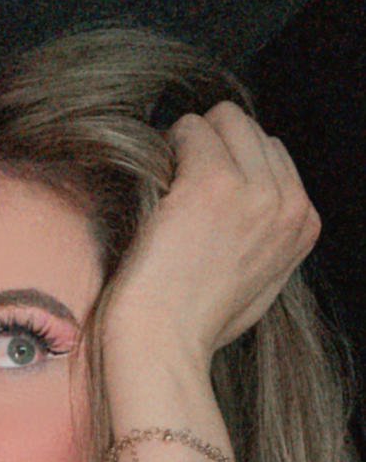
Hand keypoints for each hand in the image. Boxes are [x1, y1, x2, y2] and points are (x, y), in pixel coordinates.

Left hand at [99, 102, 320, 373]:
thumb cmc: (195, 321)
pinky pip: (190, 129)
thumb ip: (267, 236)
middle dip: (214, 146)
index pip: (273, 154)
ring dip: (191, 142)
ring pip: (224, 119)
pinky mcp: (212, 182)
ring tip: (169, 186)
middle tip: (181, 188)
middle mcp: (287, 203)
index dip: (232, 166)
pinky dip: (167, 147)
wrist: (163, 342)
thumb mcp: (258, 281)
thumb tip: (252, 200)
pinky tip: (156, 184)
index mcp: (303, 224)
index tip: (203, 199)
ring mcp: (254, 190)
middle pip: (252, 130)